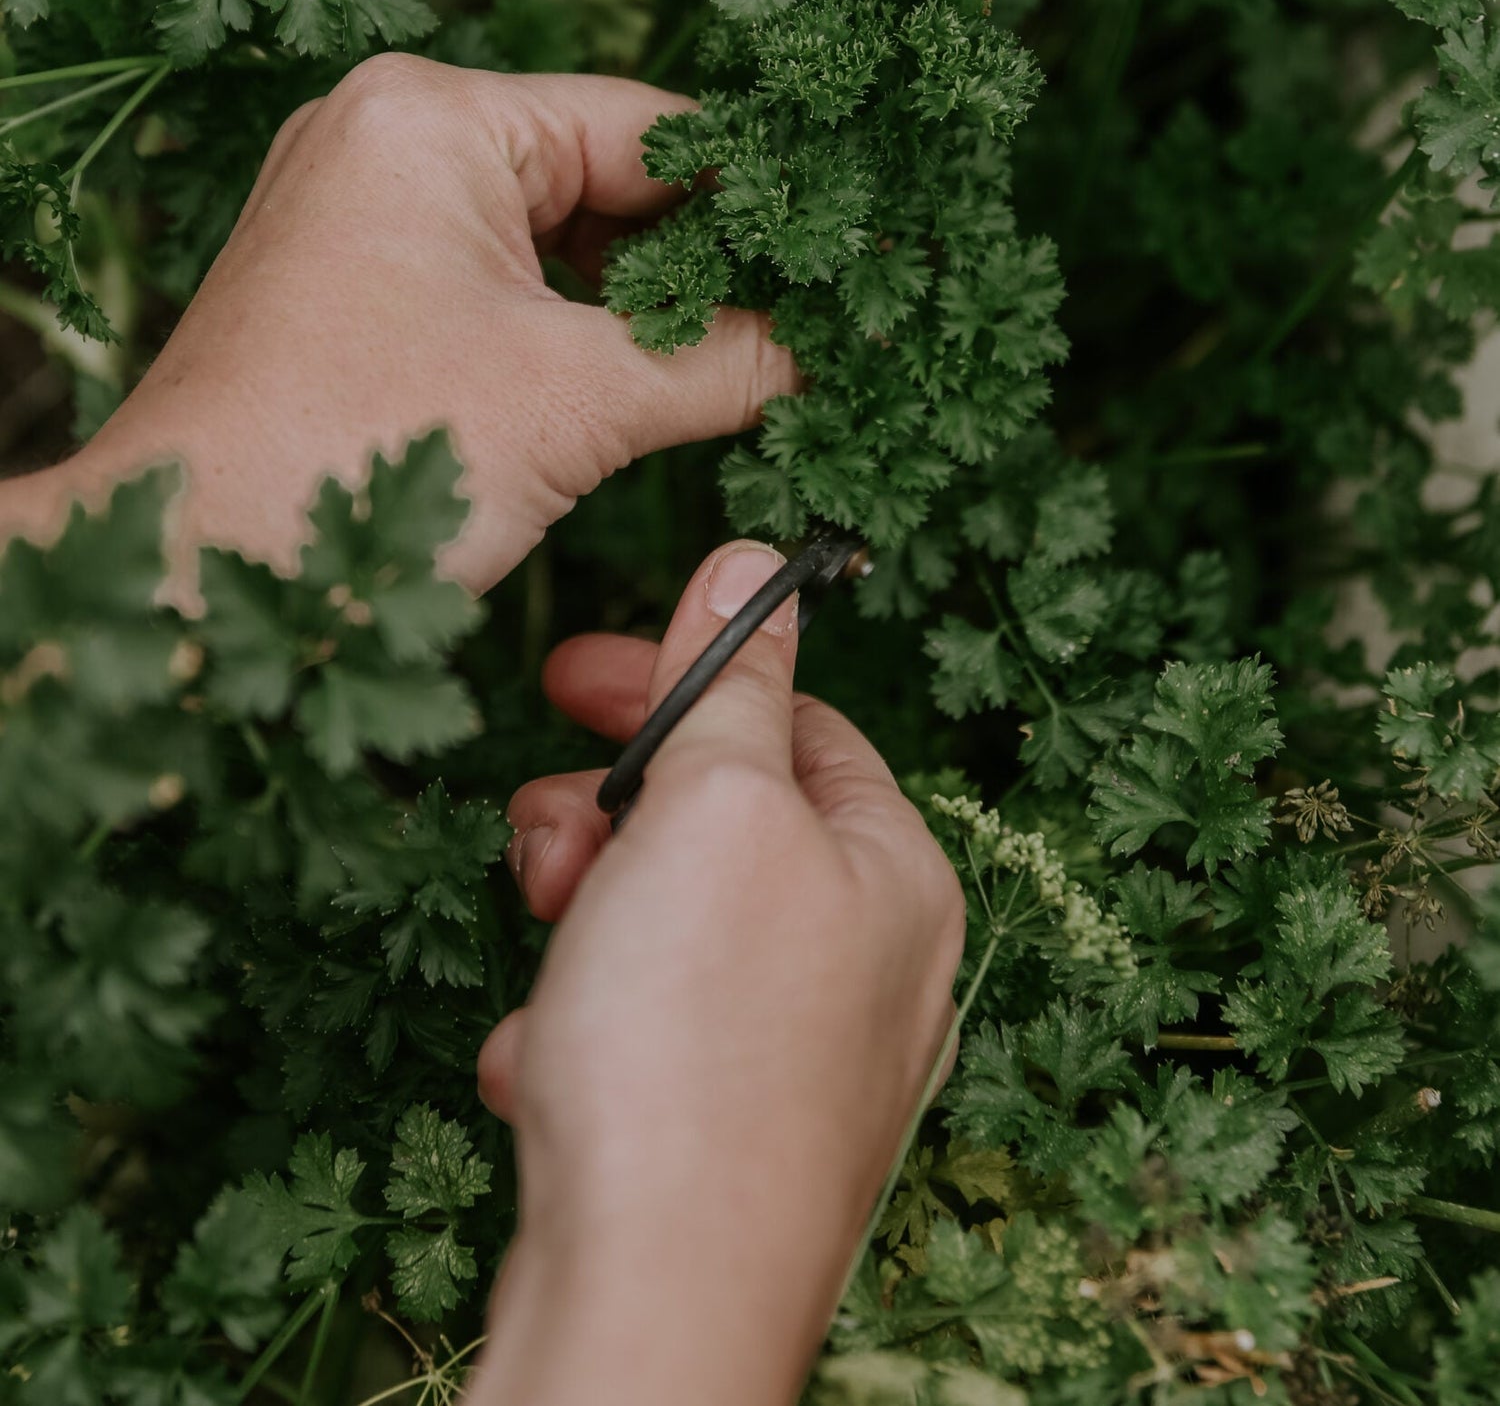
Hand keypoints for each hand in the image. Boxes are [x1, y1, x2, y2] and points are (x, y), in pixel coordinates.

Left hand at [0, 58, 794, 588]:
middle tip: (823, 316)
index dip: (757, 198)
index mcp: (432, 115)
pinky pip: (503, 293)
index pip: (647, 128)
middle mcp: (388, 140)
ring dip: (647, 309)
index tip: (851, 247)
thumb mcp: (578, 401)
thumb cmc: (360, 460)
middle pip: (603, 182)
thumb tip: (835, 351)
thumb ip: (727, 359)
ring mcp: (365, 218)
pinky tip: (662, 390)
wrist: (188, 582)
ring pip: (557, 246)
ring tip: (764, 360)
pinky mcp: (358, 296)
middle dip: (705, 261)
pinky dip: (581, 339)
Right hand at [471, 542, 965, 1405]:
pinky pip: (634, 1042)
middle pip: (722, 828)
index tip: (569, 679)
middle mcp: (867, 971)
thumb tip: (758, 563)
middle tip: (546, 846)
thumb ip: (733, 684)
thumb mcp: (717, 809)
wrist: (650, 1306)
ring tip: (550, 967)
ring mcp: (796, 1067)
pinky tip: (546, 1072)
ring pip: (664, 933)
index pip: (793, 723)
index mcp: (895, 877)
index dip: (678, 686)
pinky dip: (576, 1036)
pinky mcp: (719, 1145)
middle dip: (610, 816)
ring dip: (582, 924)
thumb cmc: (694, 1048)